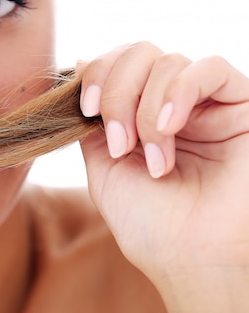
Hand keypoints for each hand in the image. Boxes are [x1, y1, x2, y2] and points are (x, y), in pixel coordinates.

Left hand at [79, 42, 248, 312]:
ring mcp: (207, 104)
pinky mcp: (242, 106)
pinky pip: (210, 67)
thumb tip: (81, 60)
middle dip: (116, 92)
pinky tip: (169, 128)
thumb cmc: (150, 223)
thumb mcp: (104, 164)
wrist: (193, 259)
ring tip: (153, 159)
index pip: (116, 62)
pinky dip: (179, 92)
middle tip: (119, 141)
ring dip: (146, 110)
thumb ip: (93, 117)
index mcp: (140, 114)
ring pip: (167, 61)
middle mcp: (173, 103)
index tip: (85, 110)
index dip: (95, 75)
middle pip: (138, 53)